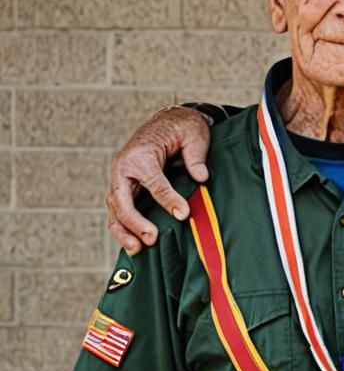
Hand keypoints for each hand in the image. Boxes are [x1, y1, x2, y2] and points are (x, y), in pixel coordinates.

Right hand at [106, 106, 210, 254]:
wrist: (170, 120)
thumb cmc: (182, 127)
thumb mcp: (194, 135)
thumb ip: (196, 157)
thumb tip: (201, 177)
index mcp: (140, 154)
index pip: (153, 182)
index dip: (168, 200)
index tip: (184, 214)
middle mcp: (124, 167)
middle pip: (122, 200)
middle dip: (135, 222)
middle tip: (152, 239)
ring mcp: (121, 179)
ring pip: (115, 209)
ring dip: (124, 230)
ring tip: (137, 249)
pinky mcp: (125, 187)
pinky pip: (119, 210)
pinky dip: (123, 227)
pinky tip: (133, 243)